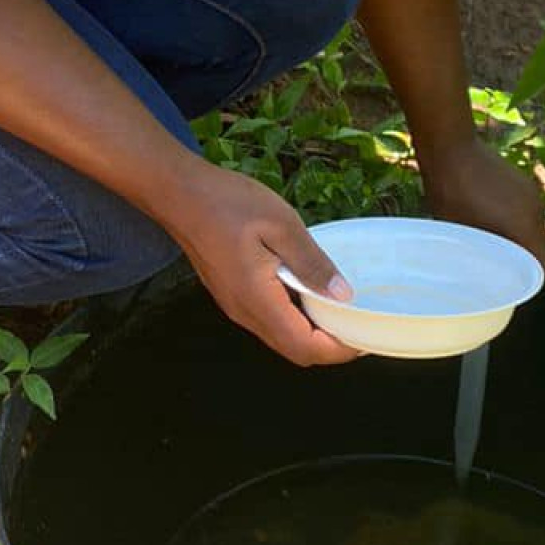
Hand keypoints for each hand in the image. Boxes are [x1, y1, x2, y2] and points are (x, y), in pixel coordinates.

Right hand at [161, 164, 362, 366]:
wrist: (178, 193)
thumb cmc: (227, 203)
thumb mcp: (280, 224)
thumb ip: (312, 263)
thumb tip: (343, 295)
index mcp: (258, 300)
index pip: (304, 347)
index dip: (339, 350)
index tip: (366, 335)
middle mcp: (245, 313)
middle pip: (294, 350)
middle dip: (330, 347)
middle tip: (358, 323)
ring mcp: (235, 306)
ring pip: (281, 338)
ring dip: (312, 333)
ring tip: (341, 308)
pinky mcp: (231, 295)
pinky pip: (269, 321)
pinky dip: (296, 318)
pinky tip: (310, 292)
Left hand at [420, 134, 544, 269]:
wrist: (451, 146)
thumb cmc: (450, 192)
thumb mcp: (460, 231)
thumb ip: (482, 253)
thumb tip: (485, 270)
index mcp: (525, 226)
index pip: (543, 265)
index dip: (528, 279)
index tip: (509, 283)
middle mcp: (536, 210)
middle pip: (539, 247)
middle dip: (522, 258)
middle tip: (496, 265)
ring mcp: (532, 193)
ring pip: (533, 228)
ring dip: (518, 237)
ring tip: (491, 240)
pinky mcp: (524, 182)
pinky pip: (526, 211)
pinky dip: (515, 219)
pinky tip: (490, 217)